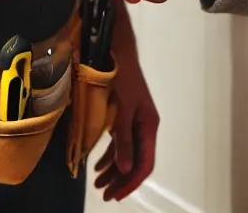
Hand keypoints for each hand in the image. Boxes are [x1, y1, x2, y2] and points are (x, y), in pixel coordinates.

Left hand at [93, 38, 158, 200]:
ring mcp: (134, 121)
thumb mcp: (124, 109)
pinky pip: (119, 143)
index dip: (131, 181)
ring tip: (98, 184)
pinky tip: (98, 166)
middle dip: (121, 180)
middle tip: (105, 195)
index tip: (116, 195)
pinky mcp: (124, 116)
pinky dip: (110, 156)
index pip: (145, 163)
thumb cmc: (123, 78)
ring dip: (113, 171)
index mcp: (149, 125)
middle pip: (136, 161)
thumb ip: (124, 138)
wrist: (117, 52)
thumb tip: (125, 168)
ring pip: (127, 154)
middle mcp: (144, 126)